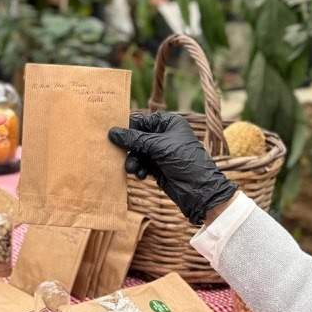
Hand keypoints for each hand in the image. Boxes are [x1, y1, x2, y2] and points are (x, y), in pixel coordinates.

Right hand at [107, 111, 236, 224]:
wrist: (200, 191)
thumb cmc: (184, 161)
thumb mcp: (158, 146)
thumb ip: (135, 139)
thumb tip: (112, 132)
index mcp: (169, 123)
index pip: (142, 120)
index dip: (127, 127)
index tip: (111, 133)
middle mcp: (164, 135)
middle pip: (138, 137)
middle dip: (129, 147)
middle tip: (117, 153)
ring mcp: (161, 152)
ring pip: (138, 152)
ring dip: (132, 160)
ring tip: (131, 169)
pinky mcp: (158, 167)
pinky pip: (142, 164)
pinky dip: (138, 168)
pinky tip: (139, 175)